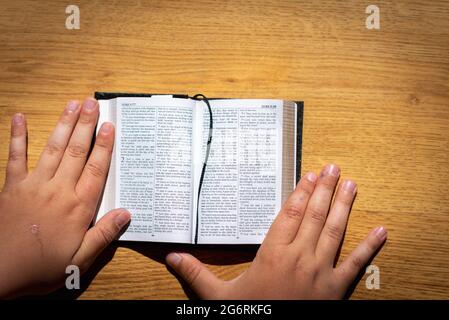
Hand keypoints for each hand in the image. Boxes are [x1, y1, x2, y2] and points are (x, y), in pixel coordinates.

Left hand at [0, 98, 129, 297]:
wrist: (0, 274)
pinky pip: (15, 157)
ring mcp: (34, 185)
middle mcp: (58, 190)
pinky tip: (19, 118)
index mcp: (78, 207)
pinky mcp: (12, 187)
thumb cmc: (42, 268)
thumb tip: (126, 213)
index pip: (96, 170)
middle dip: (85, 125)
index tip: (110, 126)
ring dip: (63, 125)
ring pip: (53, 149)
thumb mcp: (80, 260)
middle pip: (76, 152)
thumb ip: (104, 235)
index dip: (104, 146)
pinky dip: (17, 137)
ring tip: (72, 104)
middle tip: (92, 103)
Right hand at [166, 164, 386, 298]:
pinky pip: (357, 264)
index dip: (301, 192)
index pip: (289, 214)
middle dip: (325, 190)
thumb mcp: (218, 297)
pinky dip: (370, 246)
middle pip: (314, 216)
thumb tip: (171, 257)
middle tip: (334, 168)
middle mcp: (300, 257)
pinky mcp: (337, 289)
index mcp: (273, 254)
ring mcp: (321, 272)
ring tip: (351, 184)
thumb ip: (195, 275)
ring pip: (335, 231)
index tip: (310, 175)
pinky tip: (382, 230)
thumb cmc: (249, 314)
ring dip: (343, 206)